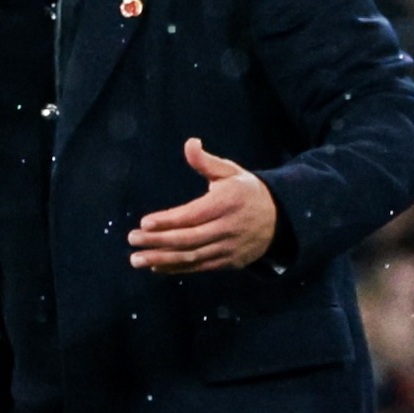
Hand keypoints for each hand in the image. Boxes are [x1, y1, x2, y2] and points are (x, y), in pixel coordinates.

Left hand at [127, 138, 278, 273]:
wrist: (281, 219)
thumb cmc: (247, 191)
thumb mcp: (231, 171)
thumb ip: (206, 162)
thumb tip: (190, 143)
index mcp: (227, 202)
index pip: (193, 215)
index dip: (168, 221)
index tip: (144, 223)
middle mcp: (228, 227)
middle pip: (189, 238)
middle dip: (158, 241)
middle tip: (132, 240)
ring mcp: (229, 248)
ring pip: (192, 257)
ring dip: (162, 259)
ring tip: (137, 260)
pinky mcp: (229, 262)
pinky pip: (200, 267)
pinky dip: (177, 268)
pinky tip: (156, 266)